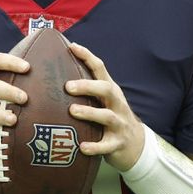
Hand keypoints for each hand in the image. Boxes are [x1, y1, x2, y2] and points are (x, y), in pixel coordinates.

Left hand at [65, 43, 144, 171]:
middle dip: (88, 86)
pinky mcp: (117, 143)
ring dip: (90, 112)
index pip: (100, 68)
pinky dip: (95, 146)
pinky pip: (106, 146)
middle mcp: (117, 104)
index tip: (71, 47)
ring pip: (107, 116)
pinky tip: (82, 146)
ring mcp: (119, 124)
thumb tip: (57, 71)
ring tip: (72, 111)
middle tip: (68, 86)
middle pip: (106, 90)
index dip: (87, 56)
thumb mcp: (104, 99)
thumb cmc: (111, 116)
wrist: (136, 145)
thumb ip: (88, 87)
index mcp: (110, 90)